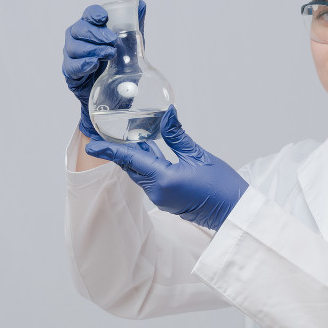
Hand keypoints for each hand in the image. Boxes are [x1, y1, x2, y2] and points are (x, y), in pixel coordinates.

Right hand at [63, 1, 146, 137]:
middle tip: (112, 40)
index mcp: (91, 28)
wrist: (115, 97)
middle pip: (78, 29)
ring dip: (92, 49)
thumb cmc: (120, 67)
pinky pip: (71, 67)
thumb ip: (135, 27)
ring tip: (109, 54)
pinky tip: (94, 65)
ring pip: (74, 47)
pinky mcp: (70, 74)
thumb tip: (141, 4)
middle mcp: (77, 39)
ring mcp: (71, 56)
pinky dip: (83, 65)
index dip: (94, 14)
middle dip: (96, 33)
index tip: (104, 18)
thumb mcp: (131, 48)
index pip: (88, 15)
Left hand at [85, 106, 247, 230]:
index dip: (109, 150)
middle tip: (104, 136)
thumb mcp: (199, 155)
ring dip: (133, 157)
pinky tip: (148, 150)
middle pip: (132, 167)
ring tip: (126, 138)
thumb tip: (166, 114)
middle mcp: (158, 192)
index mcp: (164, 179)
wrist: (234, 213)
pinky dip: (146, 165)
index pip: (130, 160)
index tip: (92, 143)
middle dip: (118, 152)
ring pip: (140, 174)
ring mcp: (161, 199)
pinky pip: (149, 180)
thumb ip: (177, 135)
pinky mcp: (167, 202)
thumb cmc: (223, 187)